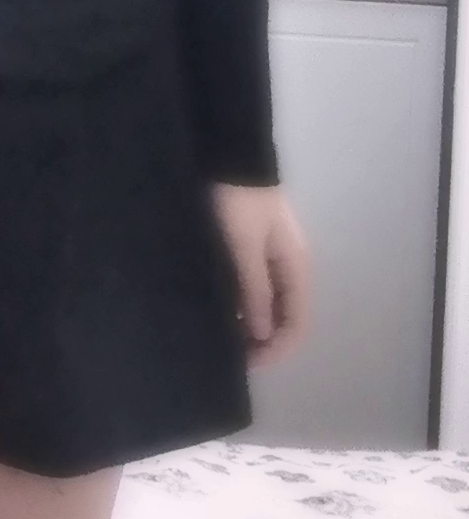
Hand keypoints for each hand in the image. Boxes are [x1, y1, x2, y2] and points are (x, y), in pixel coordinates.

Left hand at [207, 182, 311, 368]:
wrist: (229, 154)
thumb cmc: (237, 202)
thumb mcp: (244, 247)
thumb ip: (254, 290)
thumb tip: (262, 335)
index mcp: (295, 266)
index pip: (297, 323)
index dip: (277, 350)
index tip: (247, 364)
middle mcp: (288, 265)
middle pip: (283, 316)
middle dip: (262, 341)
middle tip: (229, 355)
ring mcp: (271, 256)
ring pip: (266, 303)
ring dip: (249, 323)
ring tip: (221, 336)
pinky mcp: (251, 247)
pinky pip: (253, 286)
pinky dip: (240, 303)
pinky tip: (219, 309)